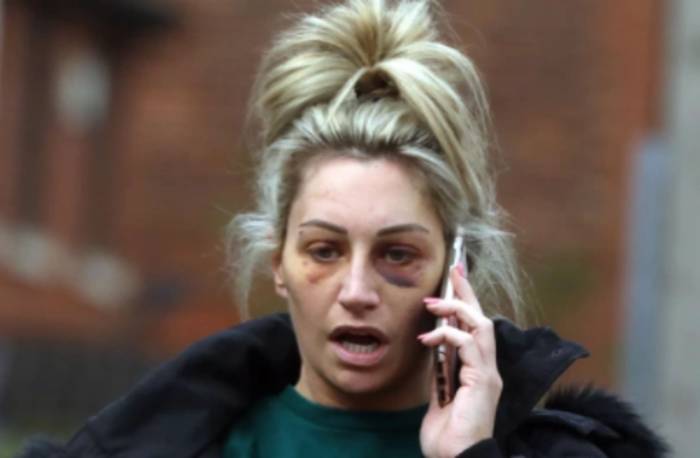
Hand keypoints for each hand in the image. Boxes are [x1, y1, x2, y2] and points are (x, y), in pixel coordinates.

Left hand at [418, 264, 501, 457]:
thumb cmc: (448, 435)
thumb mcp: (440, 397)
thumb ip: (442, 372)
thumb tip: (435, 348)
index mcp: (478, 371)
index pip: (474, 329)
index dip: (466, 302)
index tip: (456, 278)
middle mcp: (487, 369)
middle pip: (481, 319)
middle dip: (467, 292)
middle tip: (454, 269)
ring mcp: (488, 374)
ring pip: (479, 326)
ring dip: (456, 308)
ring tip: (434, 301)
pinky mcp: (484, 381)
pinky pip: (468, 345)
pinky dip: (448, 334)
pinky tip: (430, 336)